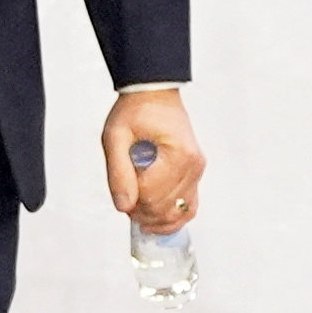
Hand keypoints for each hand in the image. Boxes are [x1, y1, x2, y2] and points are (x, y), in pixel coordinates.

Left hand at [99, 89, 202, 231]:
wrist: (155, 95)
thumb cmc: (135, 112)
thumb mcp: (115, 137)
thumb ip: (118, 173)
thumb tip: (124, 206)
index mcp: (177, 154)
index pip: (151, 195)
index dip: (131, 200)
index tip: (120, 189)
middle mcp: (192, 164)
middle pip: (165, 207)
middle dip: (141, 211)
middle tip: (125, 198)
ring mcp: (197, 171)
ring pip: (177, 213)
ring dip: (154, 217)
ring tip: (137, 206)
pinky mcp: (195, 174)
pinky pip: (188, 207)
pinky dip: (171, 217)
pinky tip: (154, 217)